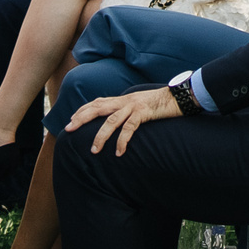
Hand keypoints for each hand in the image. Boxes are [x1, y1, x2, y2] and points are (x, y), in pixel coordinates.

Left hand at [66, 83, 182, 155]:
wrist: (179, 96)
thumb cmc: (160, 103)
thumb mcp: (140, 105)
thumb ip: (128, 110)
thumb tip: (119, 121)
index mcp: (123, 99)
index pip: (97, 102)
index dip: (83, 110)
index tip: (71, 120)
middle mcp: (125, 100)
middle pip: (98, 108)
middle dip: (82, 118)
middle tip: (69, 129)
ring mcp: (134, 106)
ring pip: (111, 121)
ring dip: (101, 136)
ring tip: (94, 151)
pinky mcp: (144, 112)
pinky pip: (129, 128)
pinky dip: (122, 140)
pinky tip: (119, 152)